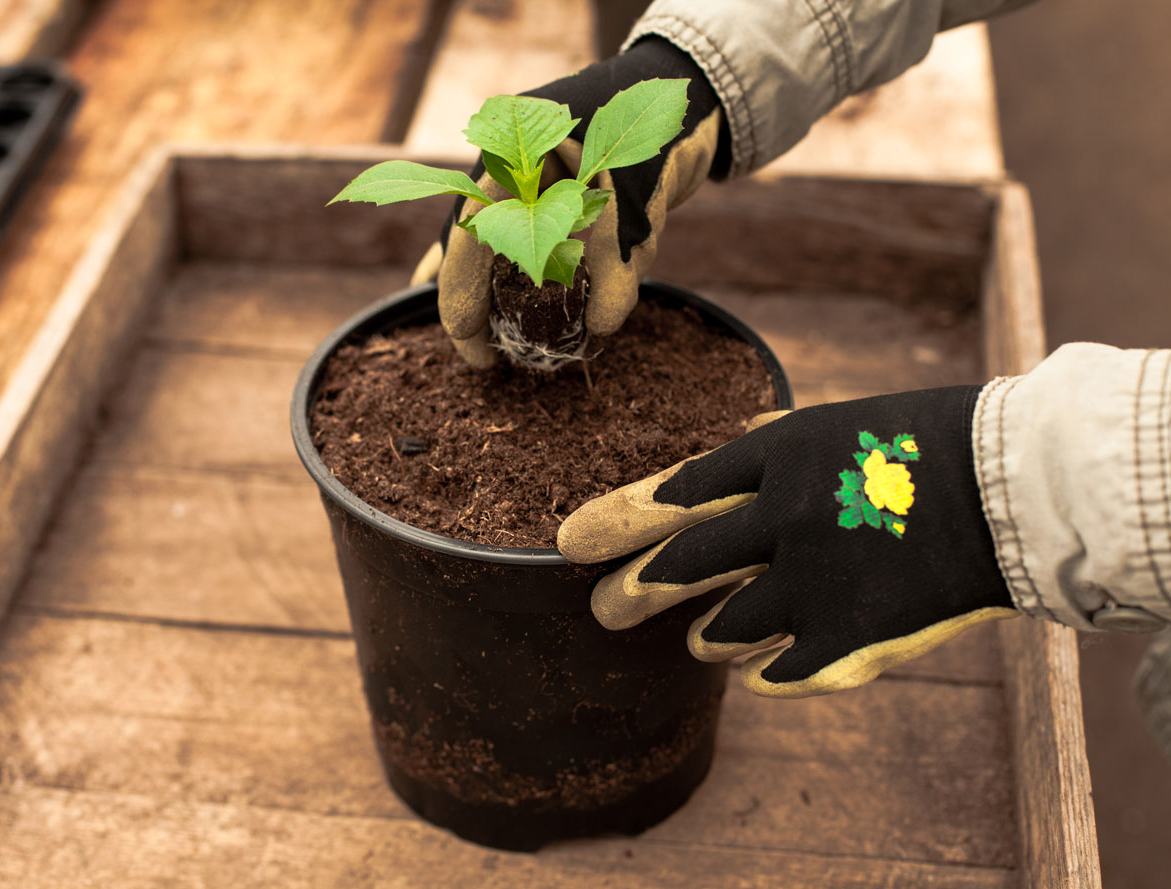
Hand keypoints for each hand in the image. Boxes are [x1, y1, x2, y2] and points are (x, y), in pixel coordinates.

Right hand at [411, 37, 728, 367]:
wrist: (690, 98)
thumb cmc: (660, 137)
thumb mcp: (641, 208)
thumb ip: (618, 265)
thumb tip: (600, 327)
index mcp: (511, 151)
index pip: (466, 235)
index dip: (461, 295)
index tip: (472, 344)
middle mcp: (506, 162)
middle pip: (469, 241)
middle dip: (470, 299)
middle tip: (483, 356)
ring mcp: (525, 175)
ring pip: (489, 240)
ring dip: (489, 287)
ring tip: (487, 340)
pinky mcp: (550, 192)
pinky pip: (518, 237)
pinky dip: (510, 270)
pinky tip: (498, 305)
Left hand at [557, 386, 1017, 697]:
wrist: (1016, 487)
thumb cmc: (927, 443)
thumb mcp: (835, 426)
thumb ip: (767, 447)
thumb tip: (712, 453)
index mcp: (777, 456)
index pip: (672, 493)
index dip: (616, 518)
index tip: (570, 541)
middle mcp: (782, 518)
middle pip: (680, 565)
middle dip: (631, 591)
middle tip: (603, 609)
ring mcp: (814, 583)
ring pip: (723, 630)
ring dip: (705, 636)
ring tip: (697, 639)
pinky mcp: (850, 640)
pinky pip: (778, 673)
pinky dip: (761, 673)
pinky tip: (755, 672)